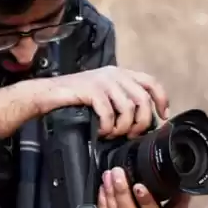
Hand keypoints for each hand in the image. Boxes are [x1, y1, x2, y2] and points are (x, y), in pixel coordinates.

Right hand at [38, 66, 168, 138]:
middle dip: (141, 122)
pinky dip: (106, 127)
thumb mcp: (102, 94)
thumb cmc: (73, 98)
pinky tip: (100, 130)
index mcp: (120, 73)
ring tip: (112, 133)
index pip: (151, 83)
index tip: (161, 117)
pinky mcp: (92, 90)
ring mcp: (103, 81)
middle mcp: (114, 74)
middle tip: (131, 135)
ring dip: (122, 128)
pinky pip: (109, 114)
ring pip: (128, 109)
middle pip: (143, 100)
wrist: (46, 94)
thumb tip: (142, 119)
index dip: (161, 100)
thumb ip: (121, 99)